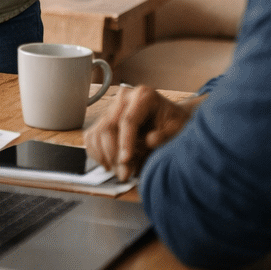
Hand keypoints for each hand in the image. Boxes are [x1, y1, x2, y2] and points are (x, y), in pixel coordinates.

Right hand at [84, 84, 200, 181]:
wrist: (170, 119)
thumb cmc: (174, 123)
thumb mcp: (178, 128)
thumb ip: (166, 135)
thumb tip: (150, 140)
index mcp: (143, 95)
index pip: (128, 120)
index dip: (125, 142)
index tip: (126, 160)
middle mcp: (123, 98)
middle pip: (108, 127)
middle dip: (114, 154)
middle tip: (125, 174)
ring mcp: (111, 108)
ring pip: (97, 133)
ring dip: (105, 157)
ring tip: (121, 172)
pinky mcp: (104, 119)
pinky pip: (92, 137)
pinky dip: (97, 153)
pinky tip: (110, 164)